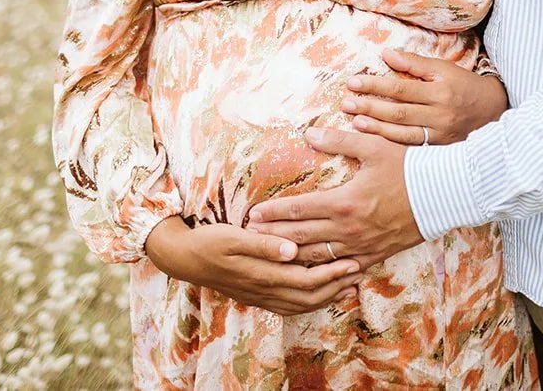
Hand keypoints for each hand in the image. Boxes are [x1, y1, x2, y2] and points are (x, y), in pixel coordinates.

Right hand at [143, 216, 363, 315]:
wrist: (183, 258)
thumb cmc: (208, 241)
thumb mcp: (233, 237)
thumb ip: (263, 244)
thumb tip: (292, 249)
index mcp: (261, 274)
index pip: (306, 280)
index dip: (332, 274)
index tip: (353, 262)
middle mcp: (263, 290)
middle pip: (308, 296)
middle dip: (337, 287)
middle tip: (359, 272)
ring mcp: (259, 296)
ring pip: (300, 304)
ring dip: (327, 296)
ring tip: (348, 285)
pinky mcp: (255, 295)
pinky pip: (288, 306)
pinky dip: (309, 302)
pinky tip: (319, 294)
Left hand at [247, 128, 422, 269]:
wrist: (444, 194)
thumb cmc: (409, 167)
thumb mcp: (374, 146)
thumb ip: (340, 139)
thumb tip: (309, 133)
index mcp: (345, 202)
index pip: (299, 210)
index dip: (273, 213)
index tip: (252, 215)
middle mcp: (349, 229)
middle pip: (301, 237)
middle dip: (273, 238)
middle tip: (250, 238)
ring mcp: (362, 246)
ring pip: (318, 257)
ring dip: (292, 256)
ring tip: (272, 254)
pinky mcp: (375, 254)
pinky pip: (342, 267)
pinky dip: (323, 269)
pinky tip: (311, 271)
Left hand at [341, 49, 507, 146]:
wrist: (492, 111)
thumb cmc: (463, 85)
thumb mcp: (443, 69)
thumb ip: (414, 63)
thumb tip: (386, 54)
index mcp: (440, 91)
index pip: (401, 88)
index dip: (375, 85)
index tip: (353, 82)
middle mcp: (440, 114)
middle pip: (398, 112)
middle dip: (370, 107)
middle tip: (346, 104)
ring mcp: (440, 134)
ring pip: (403, 133)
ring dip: (376, 129)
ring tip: (355, 123)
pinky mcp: (439, 149)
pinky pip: (411, 147)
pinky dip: (391, 144)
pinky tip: (375, 140)